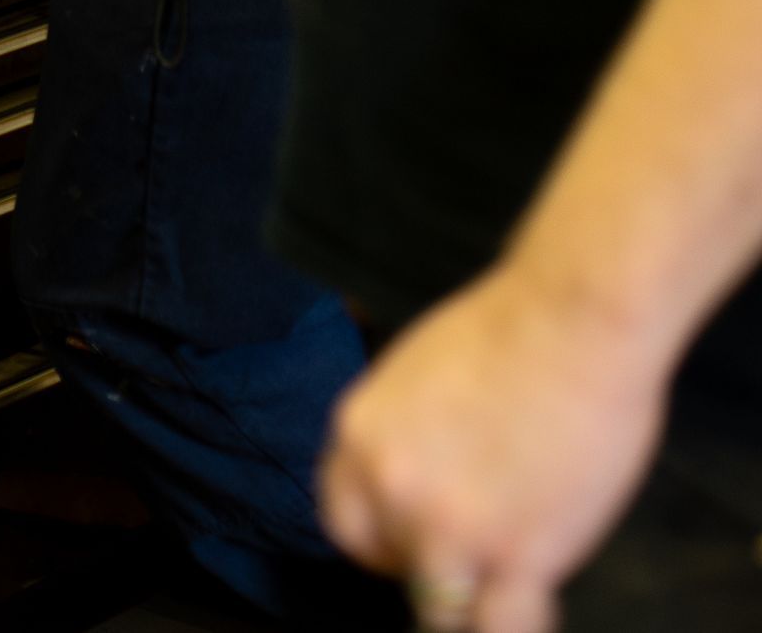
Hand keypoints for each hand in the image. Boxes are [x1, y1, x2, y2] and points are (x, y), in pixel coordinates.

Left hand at [318, 265, 669, 632]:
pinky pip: (499, 630)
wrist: (575, 319)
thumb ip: (404, 435)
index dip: (384, 538)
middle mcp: (391, 488)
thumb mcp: (417, 373)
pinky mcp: (516, 557)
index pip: (344, 524)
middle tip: (474, 548)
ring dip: (473, 599)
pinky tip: (534, 598)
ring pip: (440, 614)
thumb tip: (416, 479)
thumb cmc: (512, 330)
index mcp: (360, 434)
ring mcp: (451, 529)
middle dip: (431, 565)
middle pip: (394, 568)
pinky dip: (516, 623)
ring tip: (507, 577)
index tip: (417, 539)